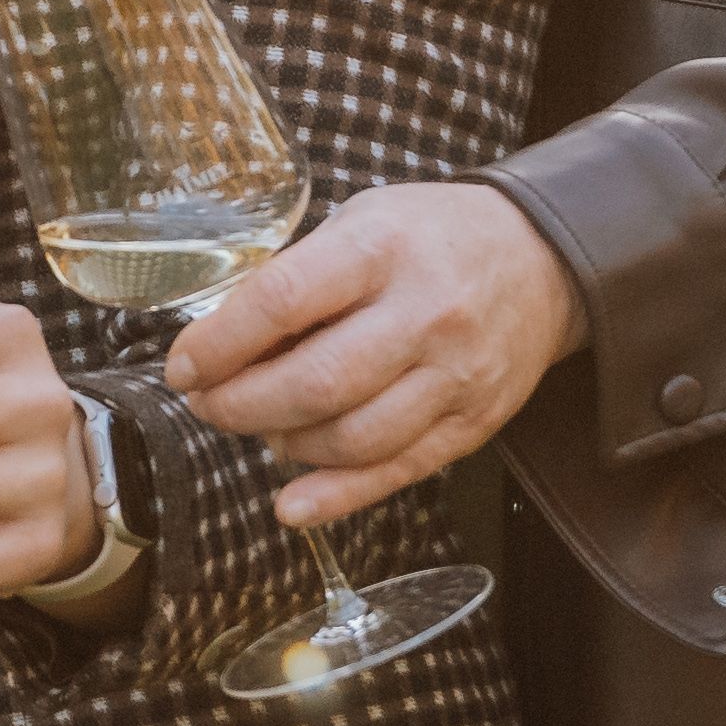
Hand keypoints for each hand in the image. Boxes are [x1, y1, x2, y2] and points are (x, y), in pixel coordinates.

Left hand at [163, 180, 582, 526]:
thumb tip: (222, 342)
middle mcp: (423, 313)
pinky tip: (291, 504)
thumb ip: (299, 275)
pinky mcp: (474, 423)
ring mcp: (454, 375)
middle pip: (314, 383)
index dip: (219, 344)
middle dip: (240, 405)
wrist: (542, 258)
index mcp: (382, 249)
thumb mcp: (362, 221)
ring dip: (284, 445)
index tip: (183, 366)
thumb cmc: (430, 236)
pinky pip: (397, 473)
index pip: (283, 302)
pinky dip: (335, 496)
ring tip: (257, 429)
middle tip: (207, 404)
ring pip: (351, 438)